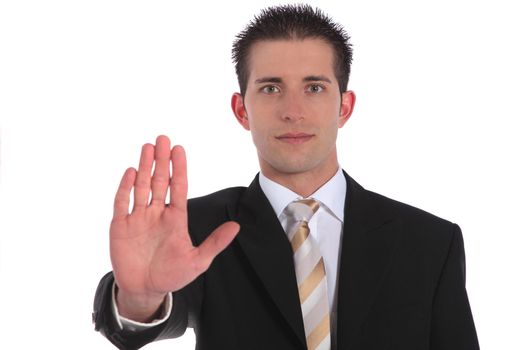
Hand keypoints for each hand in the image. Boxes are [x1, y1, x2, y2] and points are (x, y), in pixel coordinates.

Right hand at [110, 135, 239, 320]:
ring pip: (141, 186)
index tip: (179, 149)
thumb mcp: (198, 261)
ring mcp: (138, 218)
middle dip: (161, 160)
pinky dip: (125, 187)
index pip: (178, 187)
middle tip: (163, 139)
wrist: (145, 290)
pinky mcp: (121, 226)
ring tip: (148, 147)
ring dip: (144, 167)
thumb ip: (215, 243)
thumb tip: (236, 226)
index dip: (179, 168)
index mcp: (175, 218)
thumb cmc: (172, 275)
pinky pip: (122, 203)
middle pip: (159, 181)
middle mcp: (156, 213)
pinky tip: (131, 172)